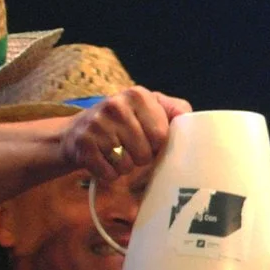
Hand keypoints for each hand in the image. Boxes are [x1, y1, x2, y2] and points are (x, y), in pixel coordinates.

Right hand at [60, 87, 192, 186]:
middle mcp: (116, 105)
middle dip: (141, 157)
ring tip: (115, 153)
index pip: (161, 136)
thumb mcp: (148, 107)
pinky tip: (103, 160)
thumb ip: (173, 110)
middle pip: (145, 153)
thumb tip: (193, 120)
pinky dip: (108, 174)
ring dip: (124, 167)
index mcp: (138, 95)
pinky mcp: (84, 144)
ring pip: (127, 166)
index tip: (149, 140)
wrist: (76, 131)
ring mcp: (97, 124)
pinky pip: (109, 174)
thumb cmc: (122, 122)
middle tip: (129, 148)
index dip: (157, 145)